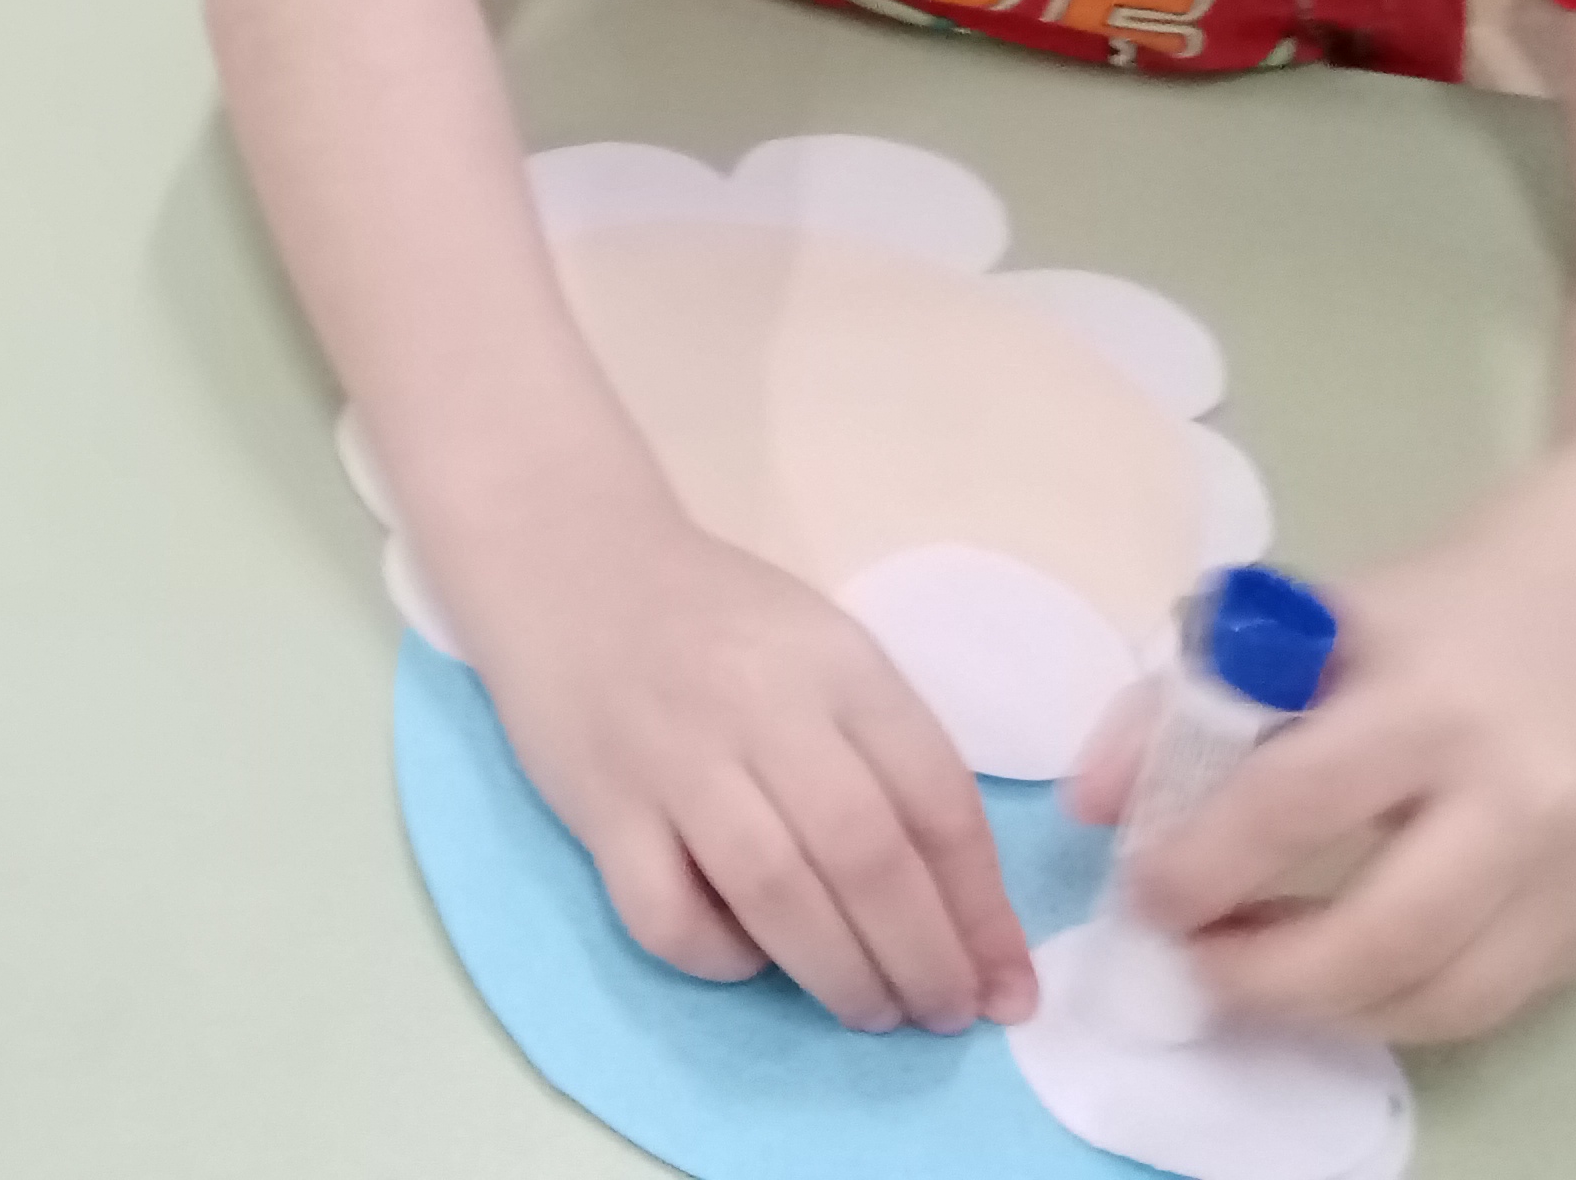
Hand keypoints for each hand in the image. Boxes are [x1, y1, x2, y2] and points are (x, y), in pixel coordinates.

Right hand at [466, 510, 1037, 1033]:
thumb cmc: (716, 618)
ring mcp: (672, 757)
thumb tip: (960, 908)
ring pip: (774, 893)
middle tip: (943, 1015)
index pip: (937, 801)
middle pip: (864, 857)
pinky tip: (747, 957)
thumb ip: (886, 755)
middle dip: (923, 960)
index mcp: (837, 664)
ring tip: (870, 1011)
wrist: (568, 559)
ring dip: (839, 975)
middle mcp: (759, 706)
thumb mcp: (823, 650)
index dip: (981, 910)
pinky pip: (666, 914)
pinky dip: (720, 959)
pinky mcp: (598, 803)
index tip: (1007, 985)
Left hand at [1072, 536, 1575, 1039]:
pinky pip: (1493, 1003)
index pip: (1298, 802)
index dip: (1207, 864)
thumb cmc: (1433, 618)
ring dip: (1328, 1009)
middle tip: (1191, 966)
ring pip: (1444, 995)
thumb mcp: (1304, 624)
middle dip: (1267, 972)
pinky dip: (1400, 1010)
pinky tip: (1338, 979)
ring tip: (1251, 977)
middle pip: (1385, 933)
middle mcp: (1521, 795)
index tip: (1143, 898)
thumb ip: (1184, 701)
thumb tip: (1092, 807)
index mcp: (1431, 700)